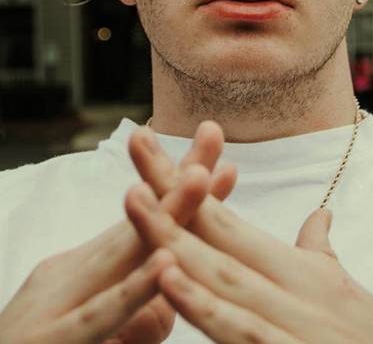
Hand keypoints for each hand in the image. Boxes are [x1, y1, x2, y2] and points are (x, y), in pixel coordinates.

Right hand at [0, 122, 236, 343]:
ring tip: (201, 178)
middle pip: (138, 225)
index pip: (144, 228)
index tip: (225, 166)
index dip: (184, 195)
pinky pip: (98, 317)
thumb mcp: (88, 330)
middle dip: (181, 182)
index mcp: (89, 274)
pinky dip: (131, 292)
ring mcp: (58, 307)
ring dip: (165, 214)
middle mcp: (74, 278)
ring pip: (120, 257)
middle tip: (214, 136)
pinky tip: (163, 266)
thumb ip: (131, 318)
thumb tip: (169, 307)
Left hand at [127, 161, 372, 343]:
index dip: (189, 186)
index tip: (155, 152)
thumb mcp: (343, 290)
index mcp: (295, 268)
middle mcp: (290, 287)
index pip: (228, 221)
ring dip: (175, 237)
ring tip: (136, 200)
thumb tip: (318, 216)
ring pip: (221, 274)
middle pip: (216, 234)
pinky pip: (241, 330)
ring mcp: (290, 322)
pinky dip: (206, 306)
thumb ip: (319, 252)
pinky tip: (170, 279)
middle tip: (135, 146)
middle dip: (169, 192)